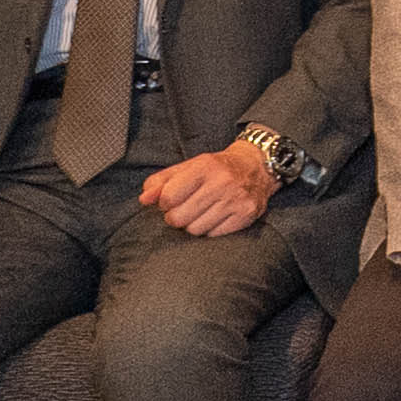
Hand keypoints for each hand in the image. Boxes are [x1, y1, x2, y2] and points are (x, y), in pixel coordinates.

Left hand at [137, 140, 276, 239]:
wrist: (257, 166)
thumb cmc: (217, 168)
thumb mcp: (189, 166)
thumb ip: (162, 181)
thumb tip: (144, 199)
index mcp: (205, 167)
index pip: (168, 197)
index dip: (165, 202)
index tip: (172, 199)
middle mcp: (222, 182)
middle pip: (179, 217)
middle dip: (176, 216)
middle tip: (185, 208)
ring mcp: (235, 200)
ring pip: (195, 229)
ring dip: (193, 224)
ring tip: (201, 212)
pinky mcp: (246, 215)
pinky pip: (213, 235)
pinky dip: (210, 229)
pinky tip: (216, 216)